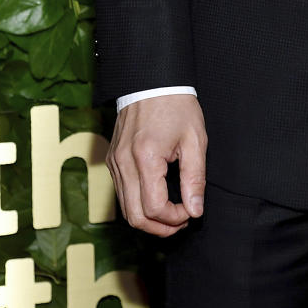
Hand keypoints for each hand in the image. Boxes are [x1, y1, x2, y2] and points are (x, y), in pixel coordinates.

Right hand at [107, 94, 207, 235]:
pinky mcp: (112, 160)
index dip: (174, 218)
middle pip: (134, 217)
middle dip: (160, 228)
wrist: (152, 80)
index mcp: (145, 157)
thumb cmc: (176, 105)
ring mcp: (114, 162)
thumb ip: (195, 178)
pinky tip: (157, 197)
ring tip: (172, 213)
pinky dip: (138, 203)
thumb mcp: (195, 139)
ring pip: (125, 209)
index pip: (154, 208)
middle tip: (182, 221)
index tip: (190, 211)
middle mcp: (124, 163)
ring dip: (148, 219)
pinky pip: (121, 193)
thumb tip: (195, 210)